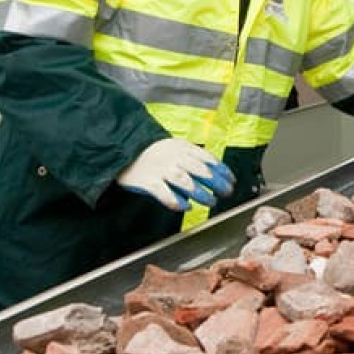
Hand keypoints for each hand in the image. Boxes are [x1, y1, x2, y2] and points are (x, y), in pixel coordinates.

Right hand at [116, 139, 233, 210]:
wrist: (122, 150)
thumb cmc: (152, 152)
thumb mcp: (174, 146)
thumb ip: (192, 157)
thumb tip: (215, 171)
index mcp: (181, 148)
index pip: (207, 158)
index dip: (222, 170)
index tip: (231, 180)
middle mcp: (173, 158)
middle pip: (200, 171)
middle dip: (217, 183)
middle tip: (227, 192)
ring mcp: (161, 170)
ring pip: (187, 183)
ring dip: (202, 194)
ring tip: (211, 201)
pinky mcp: (149, 183)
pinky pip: (167, 195)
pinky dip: (178, 202)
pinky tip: (187, 206)